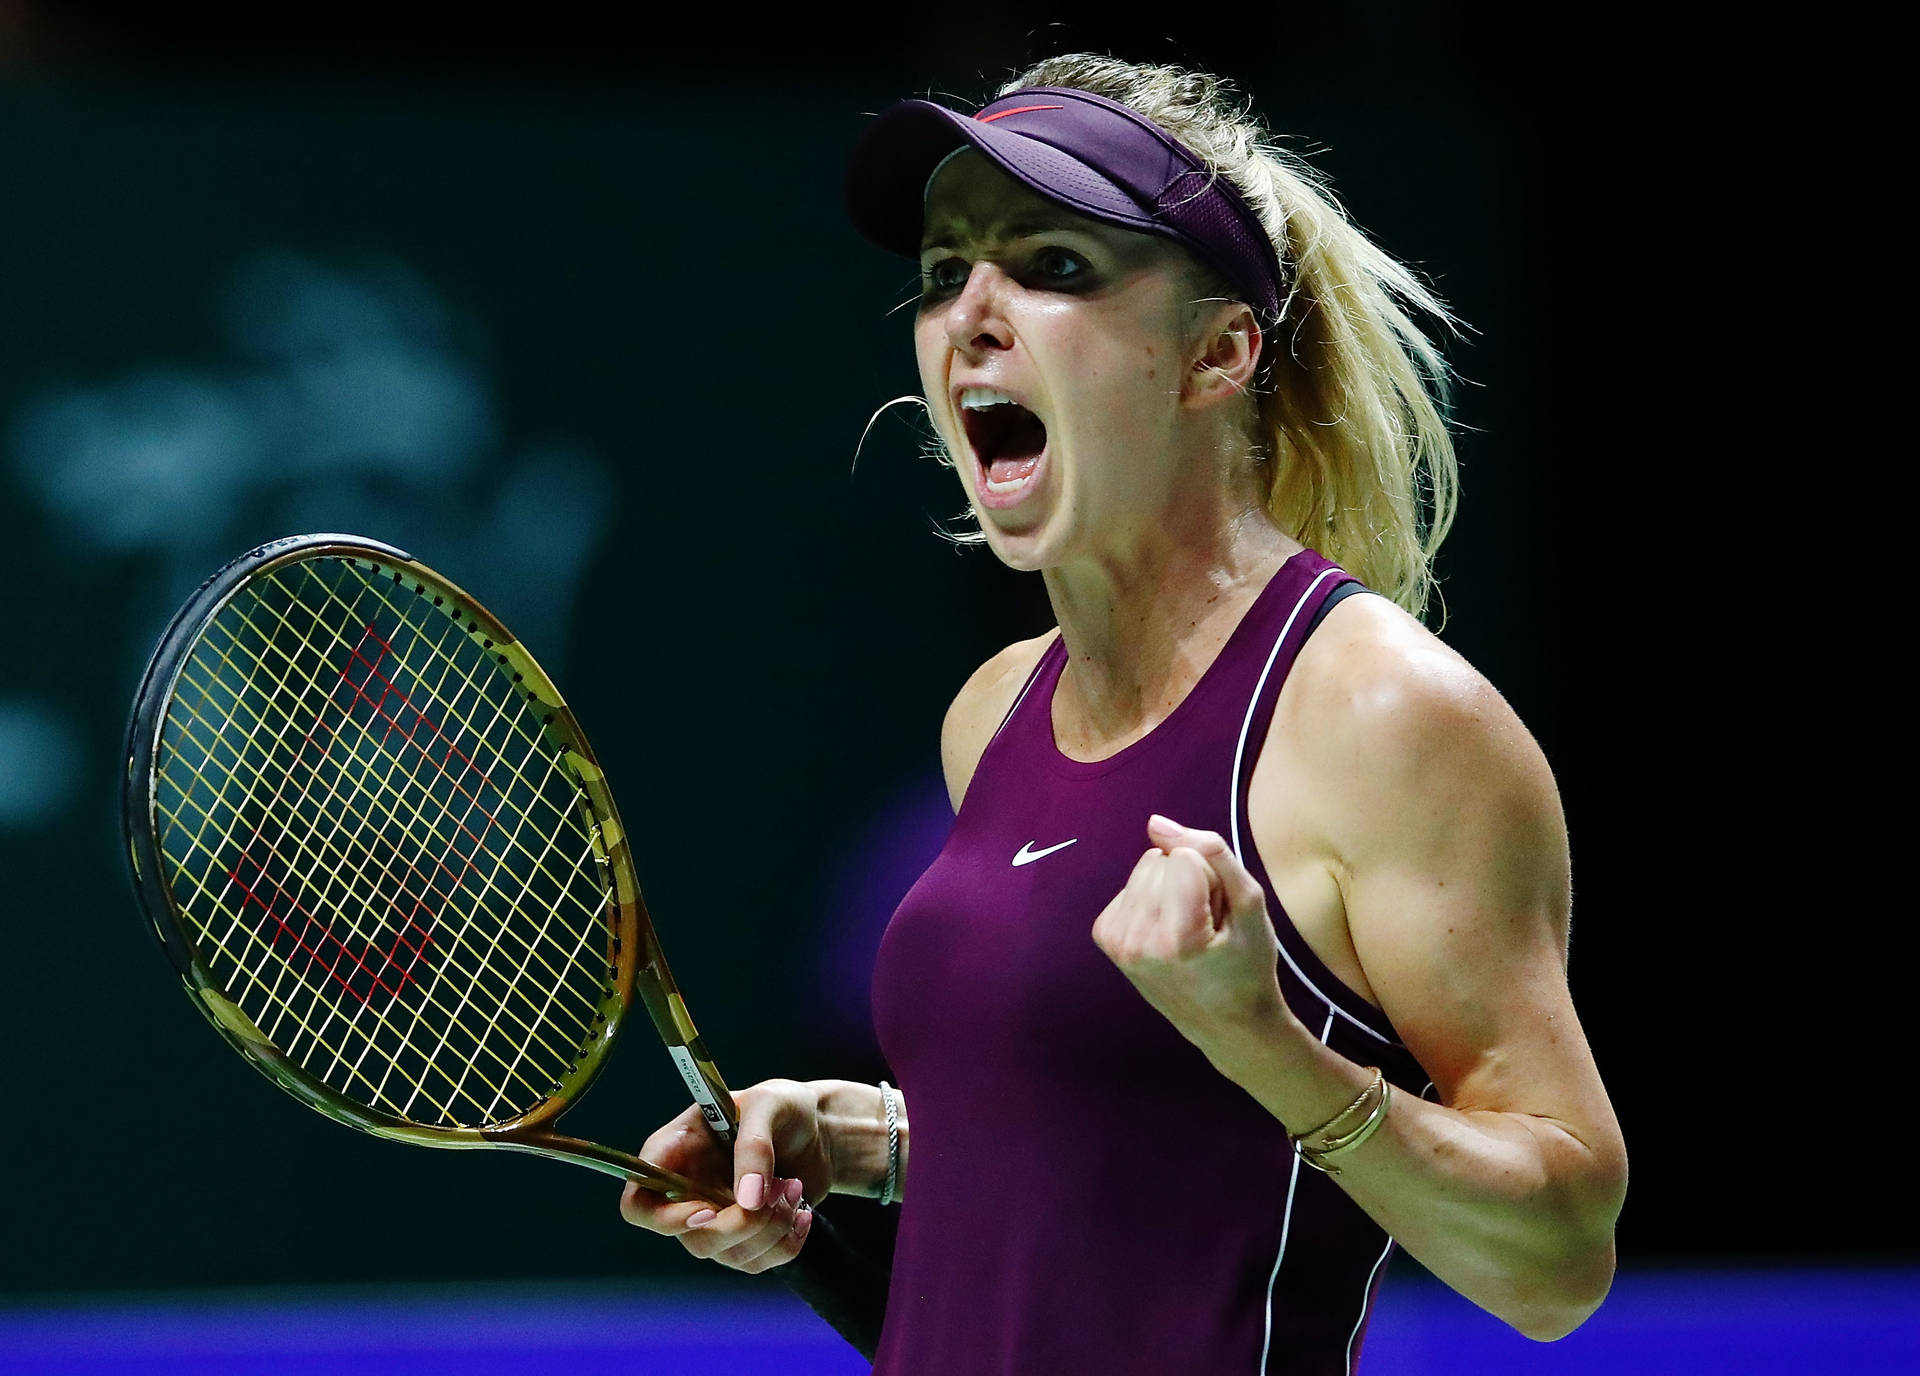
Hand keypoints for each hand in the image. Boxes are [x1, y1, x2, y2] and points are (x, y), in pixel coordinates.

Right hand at [618, 1078, 831, 1273]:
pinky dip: (786, 1243)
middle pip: (693, 1239)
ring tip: (794, 1187)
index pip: (639, 1204)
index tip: (709, 1211)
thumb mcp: (769, 1103)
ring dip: (772, 1227)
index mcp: (676, 1152)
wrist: (820, 1129)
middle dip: (742, 1224)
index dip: (665, 1219)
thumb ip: (754, 1146)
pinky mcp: (745, 1237)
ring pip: (729, 1255)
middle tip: (779, 1188)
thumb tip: (747, 1201)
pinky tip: (801, 1212)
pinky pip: (757, 1263)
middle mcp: (688, 1191)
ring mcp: (716, 1219)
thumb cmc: (785, 1107)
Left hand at [1091, 815, 1290, 1057]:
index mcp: (1178, 937)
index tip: (1222, 918)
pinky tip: (1168, 932)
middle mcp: (1138, 941)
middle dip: (1189, 880)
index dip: (1213, 878)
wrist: (1227, 1025)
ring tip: (1190, 930)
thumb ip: (1211, 853)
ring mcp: (1117, 941)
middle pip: (1161, 859)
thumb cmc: (1248, 966)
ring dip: (1169, 888)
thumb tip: (1156, 822)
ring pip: (1144, 867)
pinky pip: (1130, 886)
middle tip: (1208, 925)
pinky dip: (1151, 900)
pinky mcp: (1106, 937)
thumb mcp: (1251, 905)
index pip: (1187, 857)